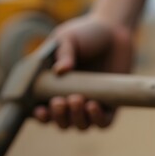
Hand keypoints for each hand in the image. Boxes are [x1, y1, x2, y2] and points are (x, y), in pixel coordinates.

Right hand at [33, 14, 132, 129]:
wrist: (114, 30)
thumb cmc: (86, 34)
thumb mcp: (68, 38)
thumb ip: (63, 52)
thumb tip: (60, 71)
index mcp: (54, 89)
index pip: (44, 113)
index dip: (41, 117)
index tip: (40, 110)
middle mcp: (72, 100)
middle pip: (62, 123)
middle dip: (60, 117)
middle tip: (61, 101)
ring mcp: (92, 103)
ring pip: (81, 125)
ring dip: (77, 119)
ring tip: (77, 99)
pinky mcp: (112, 104)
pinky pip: (104, 123)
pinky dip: (98, 120)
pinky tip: (93, 105)